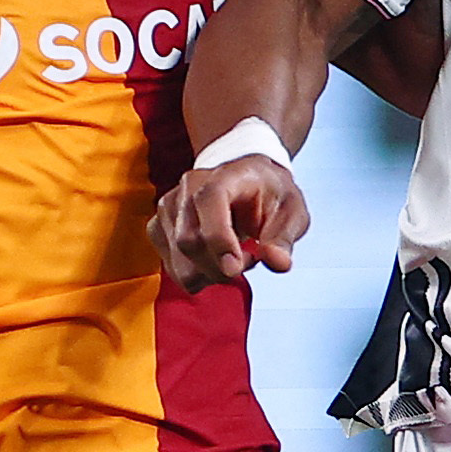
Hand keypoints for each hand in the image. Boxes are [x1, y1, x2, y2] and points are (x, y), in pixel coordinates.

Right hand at [152, 155, 305, 291]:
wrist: (246, 181)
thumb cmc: (269, 194)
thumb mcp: (292, 211)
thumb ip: (285, 237)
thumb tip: (277, 262)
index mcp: (224, 176)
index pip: (209, 202)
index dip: (218, 239)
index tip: (235, 268)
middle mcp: (188, 187)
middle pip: (189, 241)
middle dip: (220, 268)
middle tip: (249, 260)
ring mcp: (168, 207)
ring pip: (179, 263)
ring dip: (210, 274)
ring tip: (233, 258)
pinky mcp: (158, 228)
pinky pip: (173, 268)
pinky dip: (197, 275)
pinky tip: (214, 261)